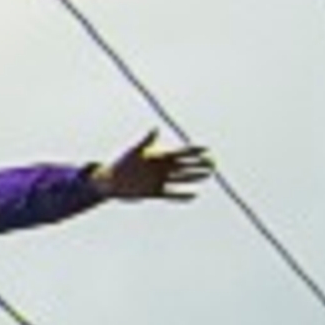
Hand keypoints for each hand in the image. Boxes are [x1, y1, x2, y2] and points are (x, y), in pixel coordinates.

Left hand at [93, 135, 214, 205]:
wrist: (110, 182)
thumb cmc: (121, 163)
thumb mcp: (133, 151)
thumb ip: (145, 140)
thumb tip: (155, 128)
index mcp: (158, 155)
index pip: (180, 152)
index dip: (194, 150)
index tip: (207, 148)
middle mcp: (161, 167)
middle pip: (185, 164)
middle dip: (199, 163)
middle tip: (213, 162)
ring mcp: (159, 179)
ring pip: (181, 178)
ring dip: (194, 176)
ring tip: (208, 174)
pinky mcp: (154, 192)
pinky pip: (172, 194)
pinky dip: (182, 195)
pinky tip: (193, 195)